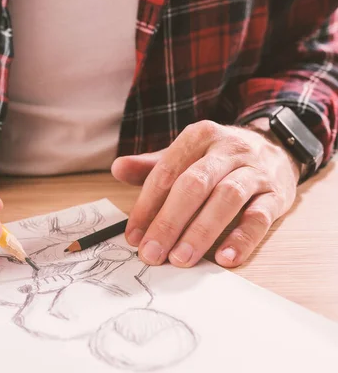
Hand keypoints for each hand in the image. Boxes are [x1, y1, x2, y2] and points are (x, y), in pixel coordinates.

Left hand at [111, 120, 300, 267]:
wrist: (275, 148)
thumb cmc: (217, 158)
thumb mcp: (185, 155)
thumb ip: (151, 166)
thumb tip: (118, 169)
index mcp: (199, 136)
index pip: (166, 172)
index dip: (147, 206)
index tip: (133, 236)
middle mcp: (228, 149)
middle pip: (193, 185)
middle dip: (169, 222)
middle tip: (151, 253)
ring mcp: (255, 171)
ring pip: (227, 199)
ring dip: (201, 232)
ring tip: (181, 259)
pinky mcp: (277, 194)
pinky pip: (260, 217)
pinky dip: (242, 239)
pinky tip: (225, 259)